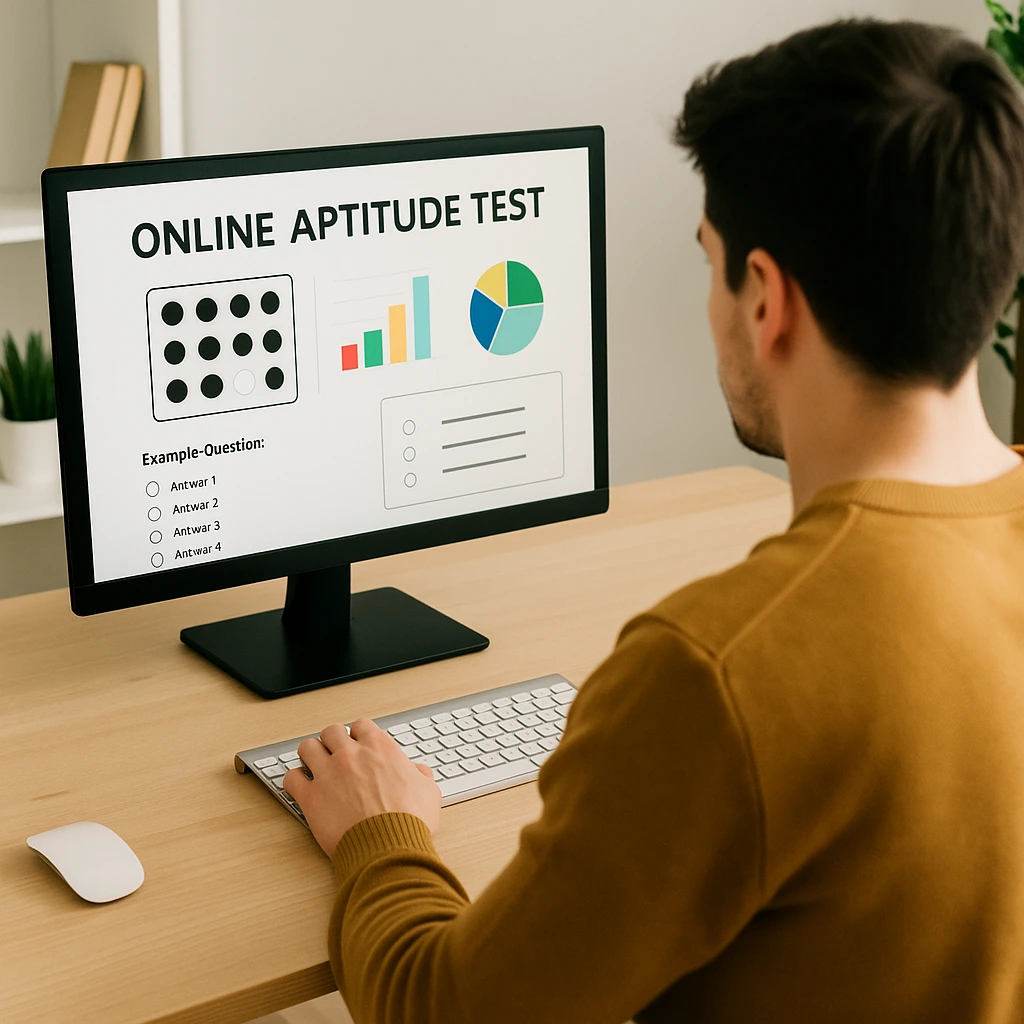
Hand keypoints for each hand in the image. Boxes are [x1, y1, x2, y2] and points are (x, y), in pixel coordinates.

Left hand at [282, 718, 441, 856]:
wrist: (389, 848)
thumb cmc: (408, 821)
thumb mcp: (428, 792)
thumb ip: (420, 776)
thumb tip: (419, 773)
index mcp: (379, 748)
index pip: (361, 725)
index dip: (359, 735)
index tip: (359, 745)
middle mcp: (350, 755)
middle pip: (331, 731)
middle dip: (332, 741)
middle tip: (334, 754)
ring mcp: (328, 773)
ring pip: (307, 747)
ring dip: (310, 755)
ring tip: (313, 765)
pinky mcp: (311, 797)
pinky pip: (291, 778)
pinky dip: (294, 781)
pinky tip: (300, 787)